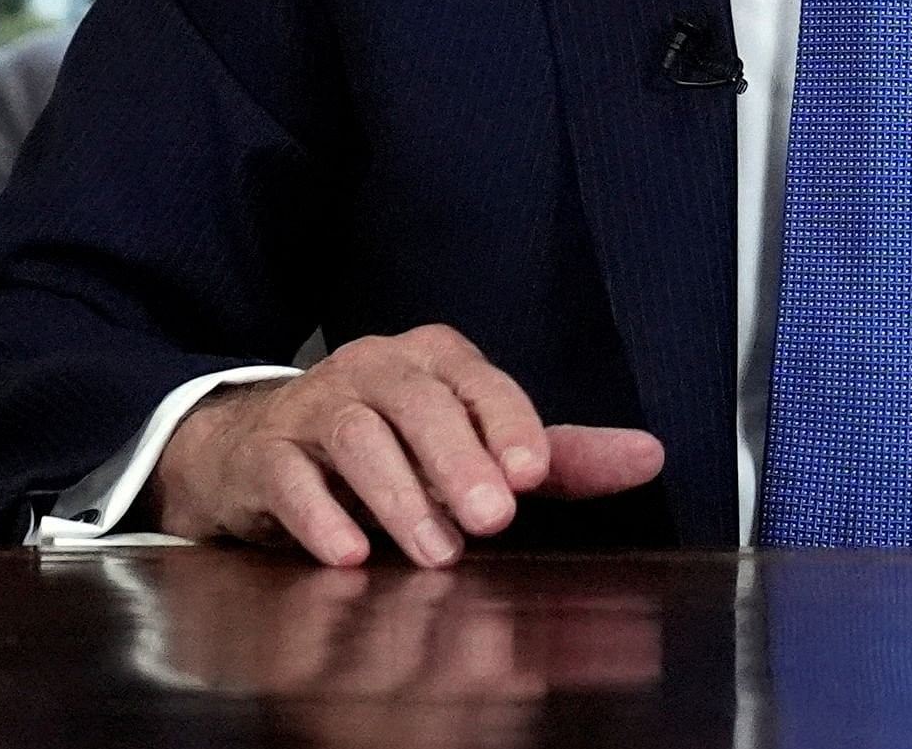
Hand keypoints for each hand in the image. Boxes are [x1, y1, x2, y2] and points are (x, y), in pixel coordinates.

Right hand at [154, 324, 664, 567]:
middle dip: (458, 460)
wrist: (262, 452)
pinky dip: (319, 514)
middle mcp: (374, 369)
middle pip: (418, 402)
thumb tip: (649, 456)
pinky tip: (349, 552)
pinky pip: (288, 474)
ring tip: (434, 551)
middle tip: (493, 519)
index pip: (479, 381)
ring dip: (398, 496)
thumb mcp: (476, 448)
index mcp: (435, 359)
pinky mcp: (265, 453)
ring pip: (355, 435)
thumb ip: (558, 458)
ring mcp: (314, 407)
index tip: (532, 475)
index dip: (507, 424)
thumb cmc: (391, 449)